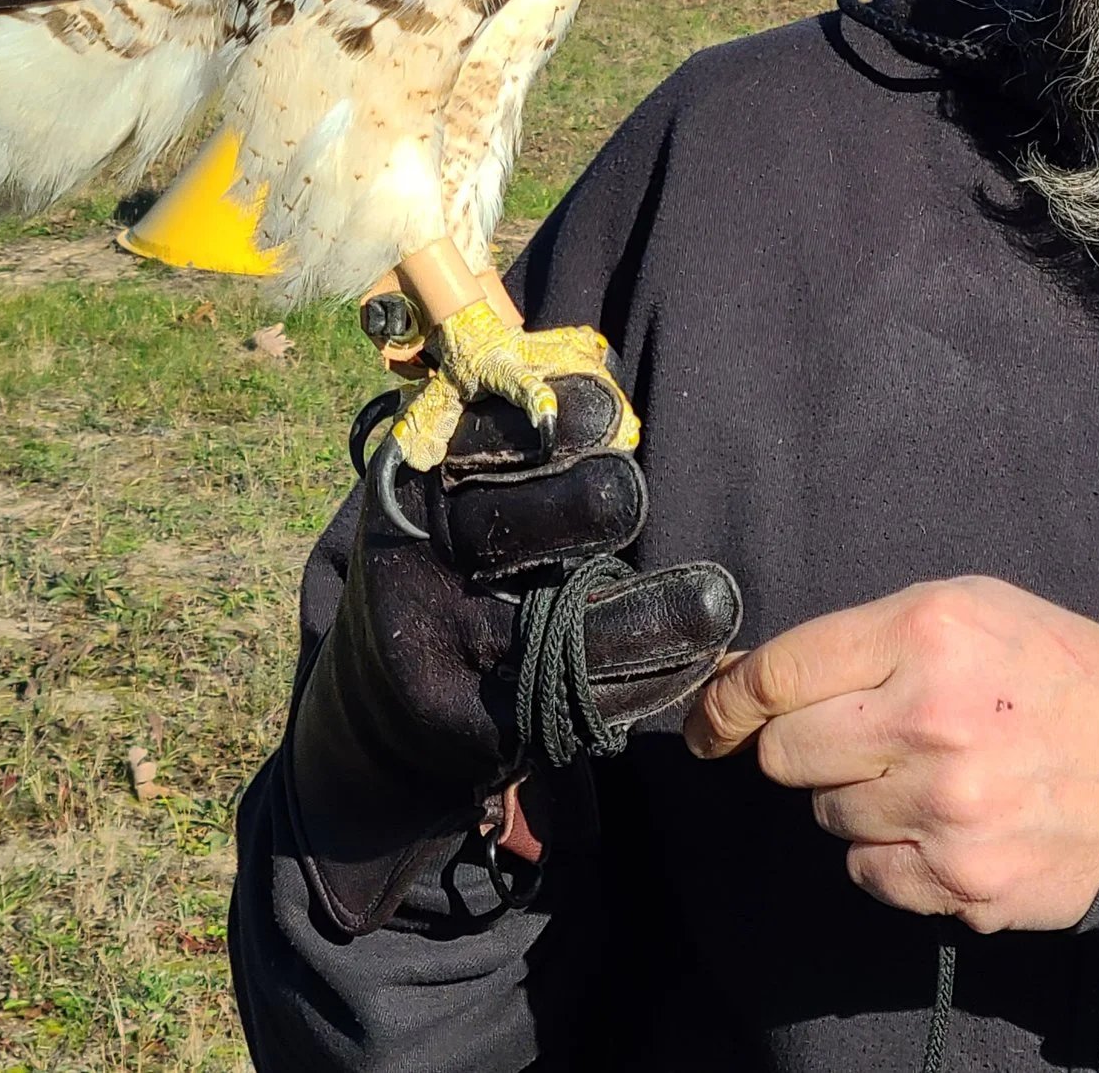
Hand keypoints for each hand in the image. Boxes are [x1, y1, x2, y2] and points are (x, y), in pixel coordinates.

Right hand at [289, 375, 739, 936]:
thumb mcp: (459, 483)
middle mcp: (425, 558)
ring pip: (555, 626)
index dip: (553, 421)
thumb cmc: (459, 554)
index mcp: (423, 479)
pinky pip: (571, 697)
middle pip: (516, 524)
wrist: (384, 694)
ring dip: (648, 615)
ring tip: (714, 601)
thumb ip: (519, 433)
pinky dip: (642, 680)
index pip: (484, 435)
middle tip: (632, 497)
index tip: (612, 415)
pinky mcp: (472, 716)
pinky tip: (693, 658)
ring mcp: (445, 642)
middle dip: (588, 502)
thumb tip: (607, 381)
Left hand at [684, 576, 1098, 931]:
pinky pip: (867, 873)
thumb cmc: (1057, 675)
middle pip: (785, 755)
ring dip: (855, 798)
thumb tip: (745, 677)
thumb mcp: (968, 610)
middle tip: (852, 738)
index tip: (712, 720)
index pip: (776, 675)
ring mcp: (944, 811)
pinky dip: (889, 853)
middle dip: (800, 746)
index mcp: (926, 635)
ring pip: (826, 816)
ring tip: (925, 774)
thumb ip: (860, 638)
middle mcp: (927, 721)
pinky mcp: (962, 882)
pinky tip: (943, 823)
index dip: (725, 701)